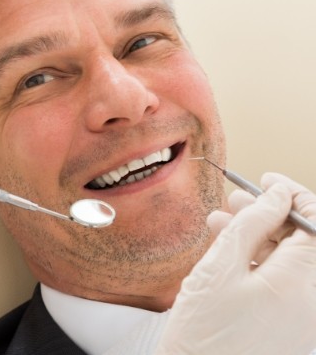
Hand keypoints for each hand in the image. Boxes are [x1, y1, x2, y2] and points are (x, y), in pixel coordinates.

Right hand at [156, 174, 315, 354]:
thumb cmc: (204, 328)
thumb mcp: (222, 264)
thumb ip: (253, 222)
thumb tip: (277, 195)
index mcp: (303, 282)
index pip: (315, 220)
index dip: (292, 194)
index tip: (266, 181)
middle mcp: (314, 299)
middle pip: (304, 239)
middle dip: (270, 213)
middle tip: (236, 199)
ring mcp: (304, 314)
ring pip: (290, 257)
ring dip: (259, 234)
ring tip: (221, 221)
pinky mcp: (291, 322)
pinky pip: (283, 278)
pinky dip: (258, 259)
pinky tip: (227, 248)